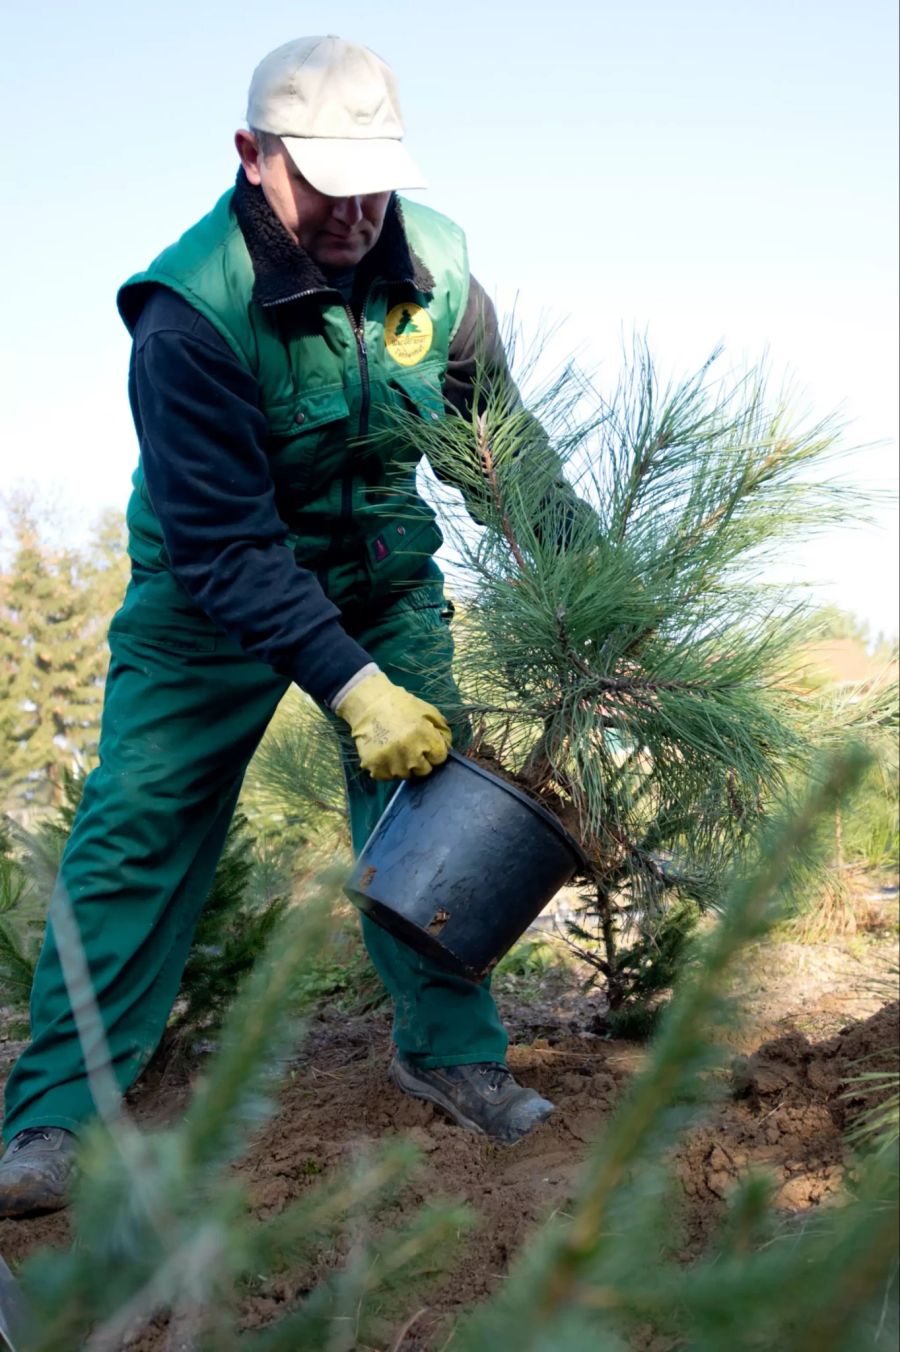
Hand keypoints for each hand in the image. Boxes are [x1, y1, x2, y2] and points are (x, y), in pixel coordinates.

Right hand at [335, 672, 451, 780]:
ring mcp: (391, 762)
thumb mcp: (428, 712)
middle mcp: (409, 753)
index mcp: (424, 738)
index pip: (439, 758)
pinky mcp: (375, 767)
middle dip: (421, 761)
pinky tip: (385, 753)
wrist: (369, 702)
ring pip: (405, 775)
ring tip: (396, 748)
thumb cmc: (401, 705)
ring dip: (403, 766)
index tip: (426, 744)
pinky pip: (387, 776)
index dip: (434, 751)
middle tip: (410, 746)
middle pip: (424, 771)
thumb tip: (448, 749)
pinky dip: (387, 768)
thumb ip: (443, 732)